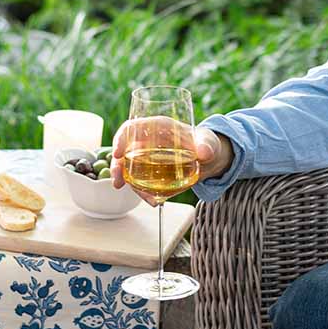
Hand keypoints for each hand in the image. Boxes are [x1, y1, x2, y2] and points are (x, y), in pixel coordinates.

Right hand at [110, 120, 233, 205]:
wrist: (210, 158)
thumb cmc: (205, 143)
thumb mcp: (208, 142)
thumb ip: (207, 145)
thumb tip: (204, 152)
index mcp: (158, 127)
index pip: (132, 128)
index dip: (120, 139)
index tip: (117, 153)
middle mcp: (148, 142)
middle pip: (124, 151)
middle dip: (117, 167)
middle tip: (118, 183)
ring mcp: (148, 158)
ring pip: (129, 169)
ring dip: (131, 185)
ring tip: (148, 199)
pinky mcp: (152, 173)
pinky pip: (142, 182)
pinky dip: (145, 193)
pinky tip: (154, 201)